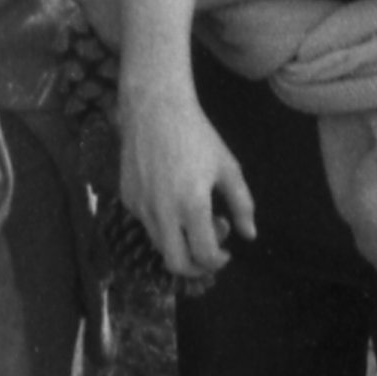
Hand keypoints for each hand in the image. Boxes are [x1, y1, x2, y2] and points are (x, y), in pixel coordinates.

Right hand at [115, 83, 254, 279]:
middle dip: (196, 267)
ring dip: (180, 243)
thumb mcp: (228, 168)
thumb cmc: (197, 135)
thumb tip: (249, 235)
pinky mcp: (127, 197)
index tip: (226, 252)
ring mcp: (140, 206)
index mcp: (192, 205)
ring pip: (160, 245)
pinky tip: (173, 200)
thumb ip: (242, 205)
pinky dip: (163, 224)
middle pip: (176, 264)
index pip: (205, 255)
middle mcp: (163, 212)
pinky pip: (146, 223)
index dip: (219, 261)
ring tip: (194, 218)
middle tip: (209, 253)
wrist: (154, 108)